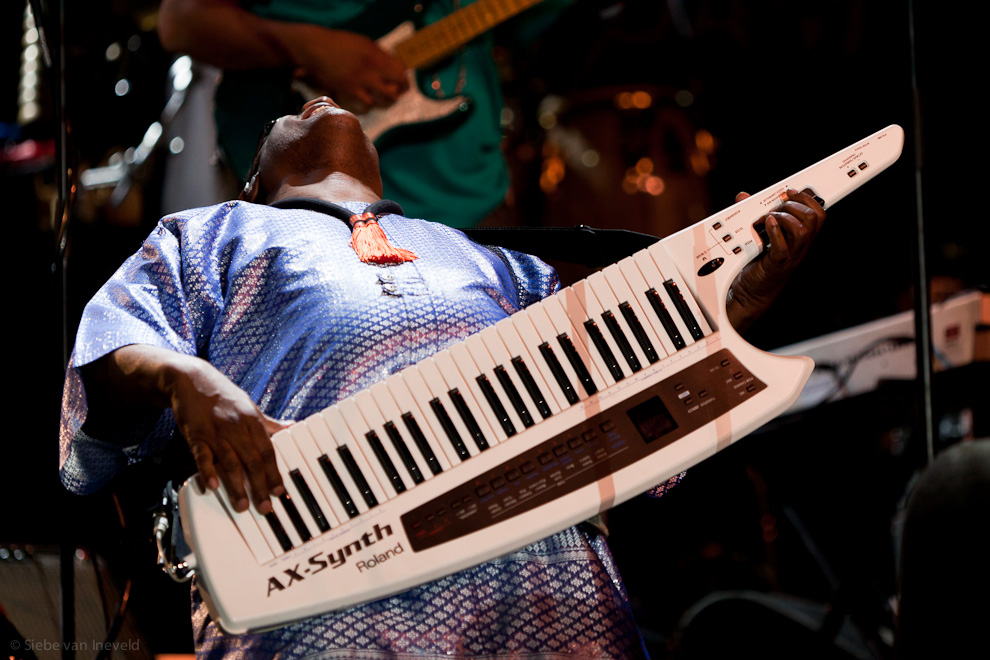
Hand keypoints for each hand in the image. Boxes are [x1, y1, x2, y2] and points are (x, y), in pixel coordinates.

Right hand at [166, 356, 290, 513]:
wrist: (191, 379)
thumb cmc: (224, 396)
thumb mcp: (250, 406)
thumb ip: (269, 423)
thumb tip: (293, 427)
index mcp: (253, 421)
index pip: (268, 451)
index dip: (275, 472)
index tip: (280, 491)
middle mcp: (237, 426)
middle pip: (252, 460)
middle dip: (260, 486)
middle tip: (265, 508)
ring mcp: (216, 431)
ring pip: (230, 461)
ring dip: (236, 486)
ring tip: (242, 505)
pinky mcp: (195, 434)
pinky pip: (202, 454)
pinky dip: (207, 470)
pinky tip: (212, 486)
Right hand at [290, 26, 407, 111]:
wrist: (315, 47)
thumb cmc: (340, 44)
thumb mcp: (364, 44)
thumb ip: (380, 55)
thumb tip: (397, 68)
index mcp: (377, 53)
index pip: (402, 70)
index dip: (404, 78)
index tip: (401, 83)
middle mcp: (372, 66)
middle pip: (399, 84)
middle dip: (400, 91)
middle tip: (396, 93)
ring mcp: (362, 79)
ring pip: (387, 98)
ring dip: (386, 101)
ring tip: (381, 99)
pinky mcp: (350, 89)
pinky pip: (368, 105)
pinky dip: (369, 105)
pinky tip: (366, 101)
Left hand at [726, 188, 825, 331]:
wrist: (748, 293)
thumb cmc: (755, 264)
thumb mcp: (755, 234)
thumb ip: (752, 214)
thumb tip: (743, 196)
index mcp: (800, 239)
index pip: (819, 214)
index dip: (808, 198)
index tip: (790, 191)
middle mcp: (799, 247)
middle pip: (815, 218)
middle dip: (796, 204)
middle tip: (777, 206)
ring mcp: (790, 256)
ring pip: (804, 230)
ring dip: (786, 216)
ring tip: (770, 217)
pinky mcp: (776, 265)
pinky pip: (783, 247)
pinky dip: (775, 231)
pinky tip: (767, 224)